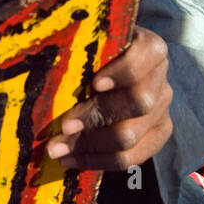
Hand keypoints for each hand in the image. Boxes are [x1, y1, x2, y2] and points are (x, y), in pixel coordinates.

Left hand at [45, 25, 172, 172]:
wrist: (113, 70)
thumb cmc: (94, 52)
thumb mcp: (91, 43)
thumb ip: (79, 43)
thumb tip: (42, 53)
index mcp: (151, 48)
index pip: (144, 59)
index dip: (122, 73)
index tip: (95, 84)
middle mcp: (162, 80)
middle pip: (138, 103)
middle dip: (97, 116)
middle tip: (64, 126)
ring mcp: (162, 110)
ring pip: (131, 136)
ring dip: (90, 146)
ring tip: (57, 149)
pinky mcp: (157, 135)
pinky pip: (131, 158)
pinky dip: (98, 161)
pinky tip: (70, 159)